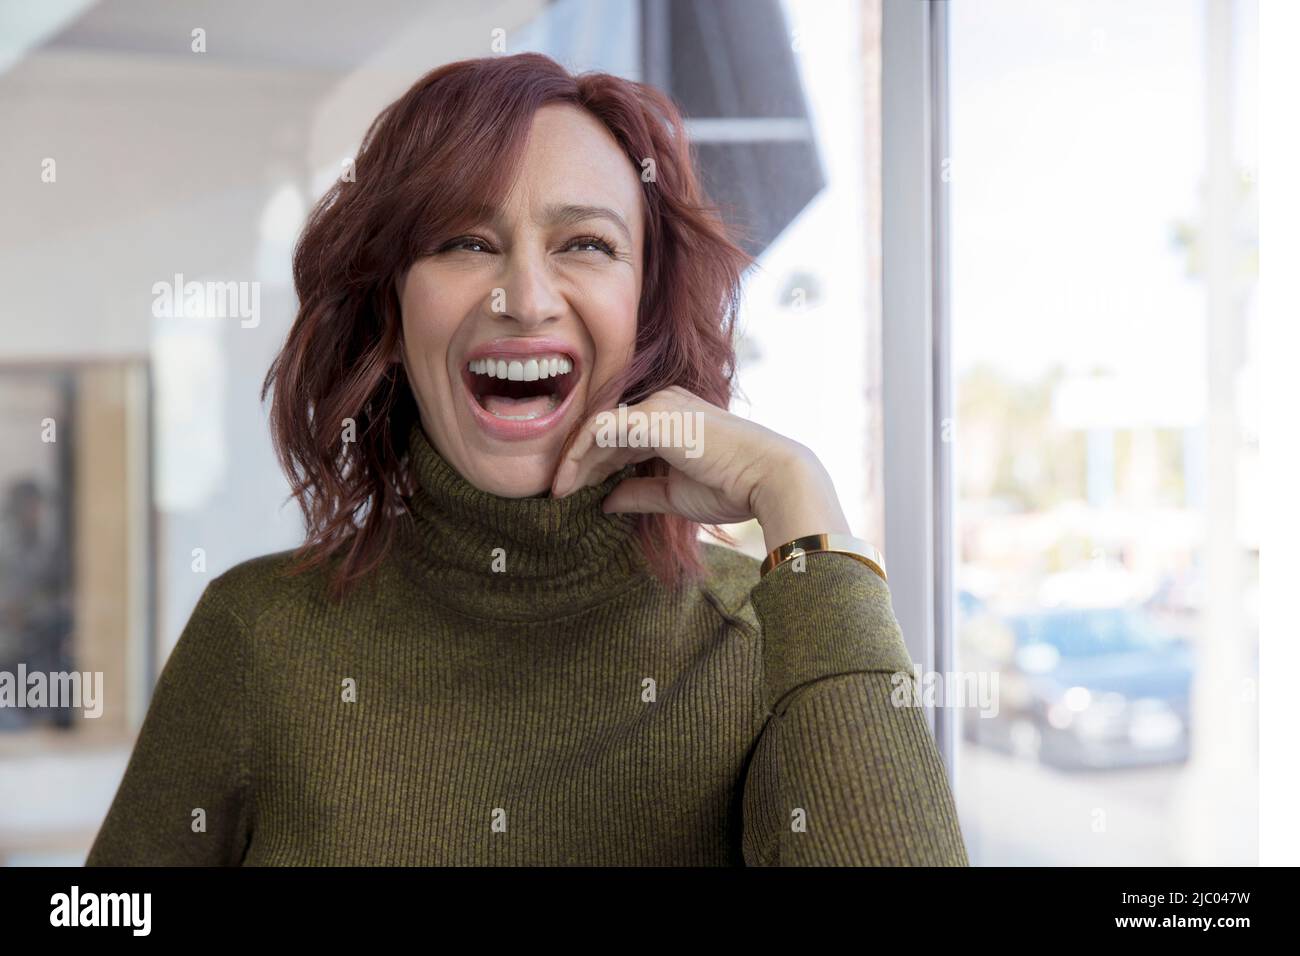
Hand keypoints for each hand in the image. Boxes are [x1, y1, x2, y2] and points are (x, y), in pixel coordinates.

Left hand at [550, 386, 852, 553]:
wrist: (770, 479)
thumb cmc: (733, 486)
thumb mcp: (673, 494)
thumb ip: (638, 492)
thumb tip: (605, 502)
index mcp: (672, 416)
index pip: (620, 436)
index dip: (594, 464)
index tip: (575, 492)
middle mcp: (663, 403)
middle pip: (605, 430)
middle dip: (578, 462)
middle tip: (558, 492)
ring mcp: (657, 406)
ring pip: (598, 428)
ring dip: (573, 460)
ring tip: (558, 491)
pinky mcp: (653, 418)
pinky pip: (600, 430)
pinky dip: (578, 454)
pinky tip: (567, 481)